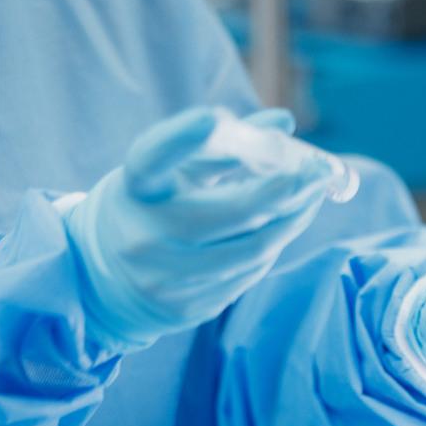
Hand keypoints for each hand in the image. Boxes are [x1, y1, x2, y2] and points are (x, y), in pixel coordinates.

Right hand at [66, 107, 345, 349]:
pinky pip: (248, 275)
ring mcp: (162, 278)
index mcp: (133, 190)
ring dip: (293, 220)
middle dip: (286, 189)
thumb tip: (285, 123)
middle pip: (231, 211)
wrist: (105, 278)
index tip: (213, 116)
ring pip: (252, 249)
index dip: (180, 138)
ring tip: (314, 197)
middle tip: (321, 171)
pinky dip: (274, 246)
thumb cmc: (153, 207)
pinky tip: (285, 226)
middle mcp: (141, 236)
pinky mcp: (185, 308)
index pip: (151, 159)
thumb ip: (225, 145)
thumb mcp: (175, 172)